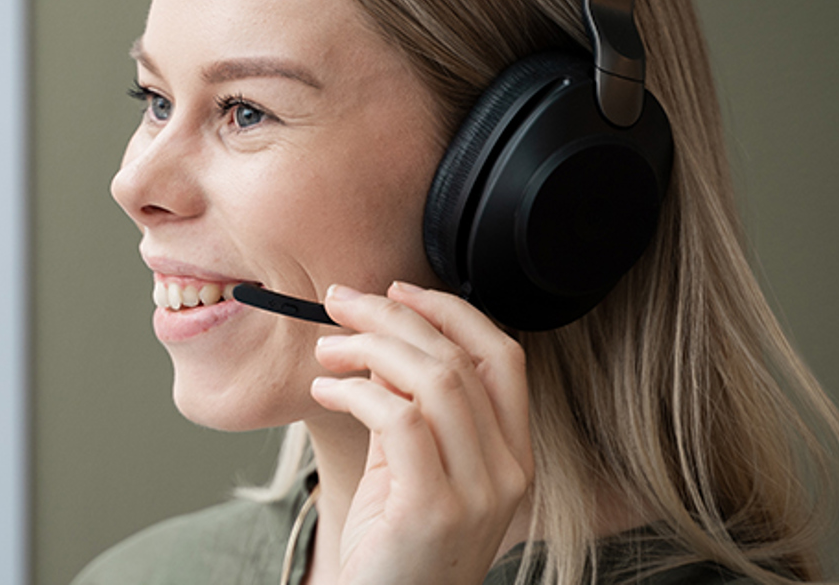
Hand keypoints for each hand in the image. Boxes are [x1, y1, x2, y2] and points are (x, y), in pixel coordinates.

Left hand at [309, 281, 533, 584]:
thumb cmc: (393, 547)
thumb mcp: (410, 467)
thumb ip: (408, 408)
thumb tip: (380, 338)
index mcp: (513, 455)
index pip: (503, 356)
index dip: (451, 311)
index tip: (397, 290)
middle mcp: (507, 471)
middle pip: (460, 359)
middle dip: (392, 316)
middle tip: (338, 303)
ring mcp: (477, 493)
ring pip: (434, 380)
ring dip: (368, 347)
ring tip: (325, 351)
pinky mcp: (432, 510)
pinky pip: (399, 421)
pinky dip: (355, 392)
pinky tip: (325, 392)